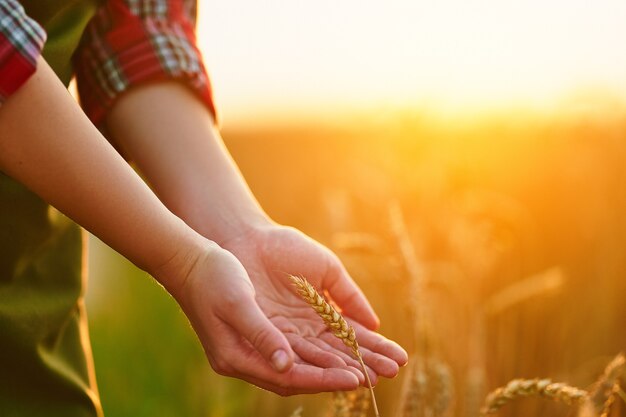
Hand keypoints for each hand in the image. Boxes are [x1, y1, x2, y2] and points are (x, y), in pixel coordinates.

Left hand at [219, 224, 407, 394]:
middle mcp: (307, 330)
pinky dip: (317, 364)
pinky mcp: (269, 337)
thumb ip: (349, 296)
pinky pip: (296, 355)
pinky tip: (339, 372)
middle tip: (391, 373)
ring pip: (321, 358)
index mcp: (322, 314)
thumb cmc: (287, 249)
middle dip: (366, 363)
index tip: (399, 358)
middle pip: (340, 352)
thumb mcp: (327, 269)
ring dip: (345, 369)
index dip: (376, 347)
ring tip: (370, 377)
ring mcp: (288, 335)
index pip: (353, 336)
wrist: (250, 240)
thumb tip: (374, 324)